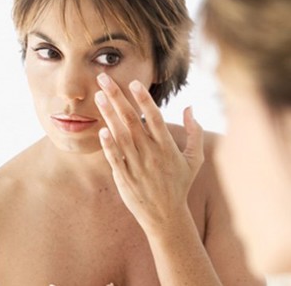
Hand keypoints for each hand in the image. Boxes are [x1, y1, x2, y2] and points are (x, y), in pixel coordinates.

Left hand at [94, 73, 203, 231]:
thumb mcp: (195, 159)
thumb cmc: (180, 184)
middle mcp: (151, 153)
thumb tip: (190, 108)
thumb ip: (195, 132)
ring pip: (120, 135)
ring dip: (108, 115)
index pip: (154, 117)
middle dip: (117, 97)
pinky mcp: (125, 178)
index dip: (144, 99)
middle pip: (132, 120)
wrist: (166, 215)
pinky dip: (108, 145)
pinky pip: (115, 158)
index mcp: (167, 147)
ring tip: (98, 96)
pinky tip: (101, 130)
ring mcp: (137, 166)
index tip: (133, 82)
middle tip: (104, 78)